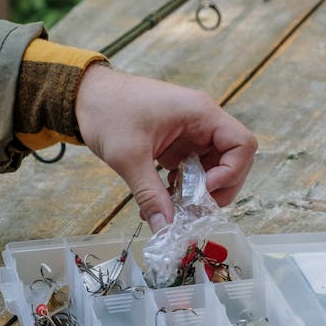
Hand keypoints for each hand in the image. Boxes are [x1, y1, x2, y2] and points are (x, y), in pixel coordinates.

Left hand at [75, 64, 256, 231]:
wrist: (83, 95)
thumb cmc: (107, 112)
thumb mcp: (129, 157)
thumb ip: (150, 195)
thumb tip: (165, 229)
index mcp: (200, 113)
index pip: (242, 144)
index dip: (231, 173)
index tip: (203, 191)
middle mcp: (202, 120)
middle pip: (234, 160)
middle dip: (218, 189)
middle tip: (192, 208)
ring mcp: (191, 131)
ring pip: (214, 167)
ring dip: (199, 191)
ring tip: (175, 208)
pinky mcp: (177, 142)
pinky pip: (193, 168)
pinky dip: (184, 187)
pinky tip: (163, 199)